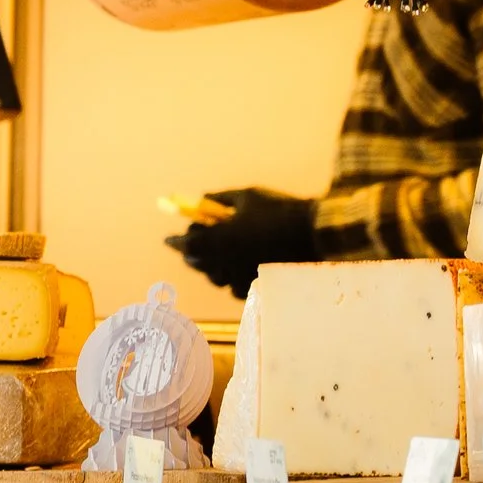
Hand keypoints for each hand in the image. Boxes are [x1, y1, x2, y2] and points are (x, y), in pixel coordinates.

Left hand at [169, 187, 317, 296]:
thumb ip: (221, 198)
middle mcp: (225, 261)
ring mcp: (240, 275)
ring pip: (215, 277)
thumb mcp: (248, 195)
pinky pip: (234, 286)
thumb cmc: (279, 209)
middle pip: (197, 263)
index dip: (175, 242)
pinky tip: (237, 267)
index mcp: (218, 239)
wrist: (313, 232)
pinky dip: (232, 277)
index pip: (186, 244)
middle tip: (194, 243)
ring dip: (211, 265)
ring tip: (218, 255)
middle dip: (192, 253)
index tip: (169, 239)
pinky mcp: (256, 285)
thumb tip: (203, 198)